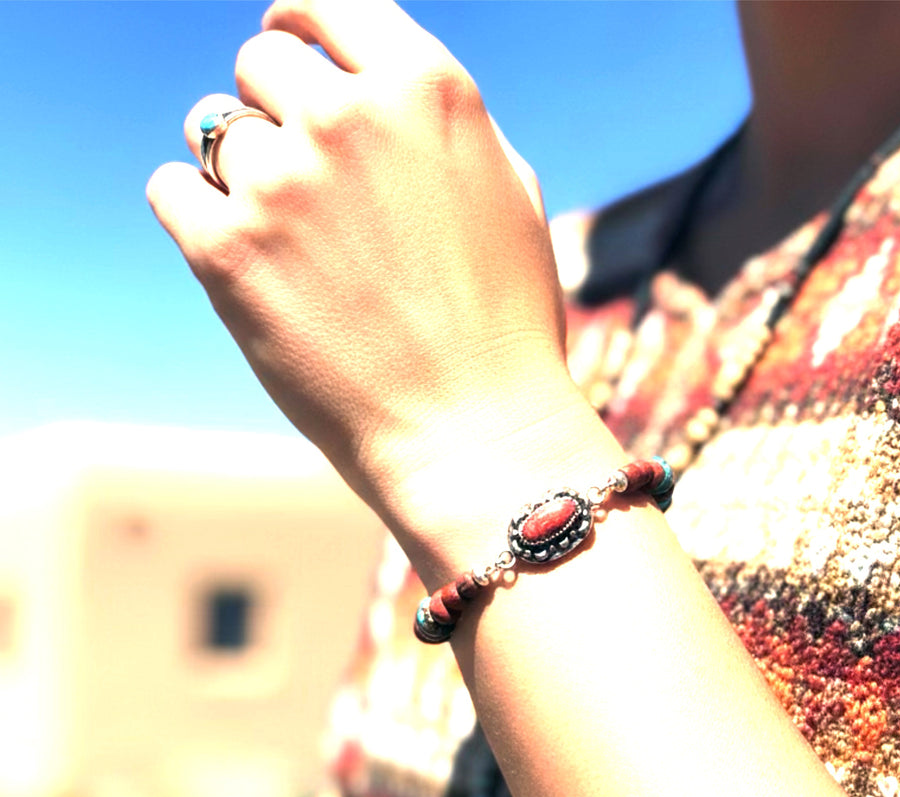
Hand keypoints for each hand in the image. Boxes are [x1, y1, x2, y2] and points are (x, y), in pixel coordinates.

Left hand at [148, 0, 578, 522]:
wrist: (475, 429)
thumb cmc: (504, 324)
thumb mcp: (507, 194)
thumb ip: (434, 125)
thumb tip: (371, 87)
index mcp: (427, 90)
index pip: (326, 5)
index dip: (298, 24)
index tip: (285, 47)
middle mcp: (349, 117)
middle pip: (259, 65)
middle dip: (274, 111)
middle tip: (300, 177)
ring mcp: (283, 181)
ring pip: (210, 129)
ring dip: (237, 169)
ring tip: (286, 238)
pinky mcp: (228, 250)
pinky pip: (172, 190)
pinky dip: (195, 215)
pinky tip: (240, 257)